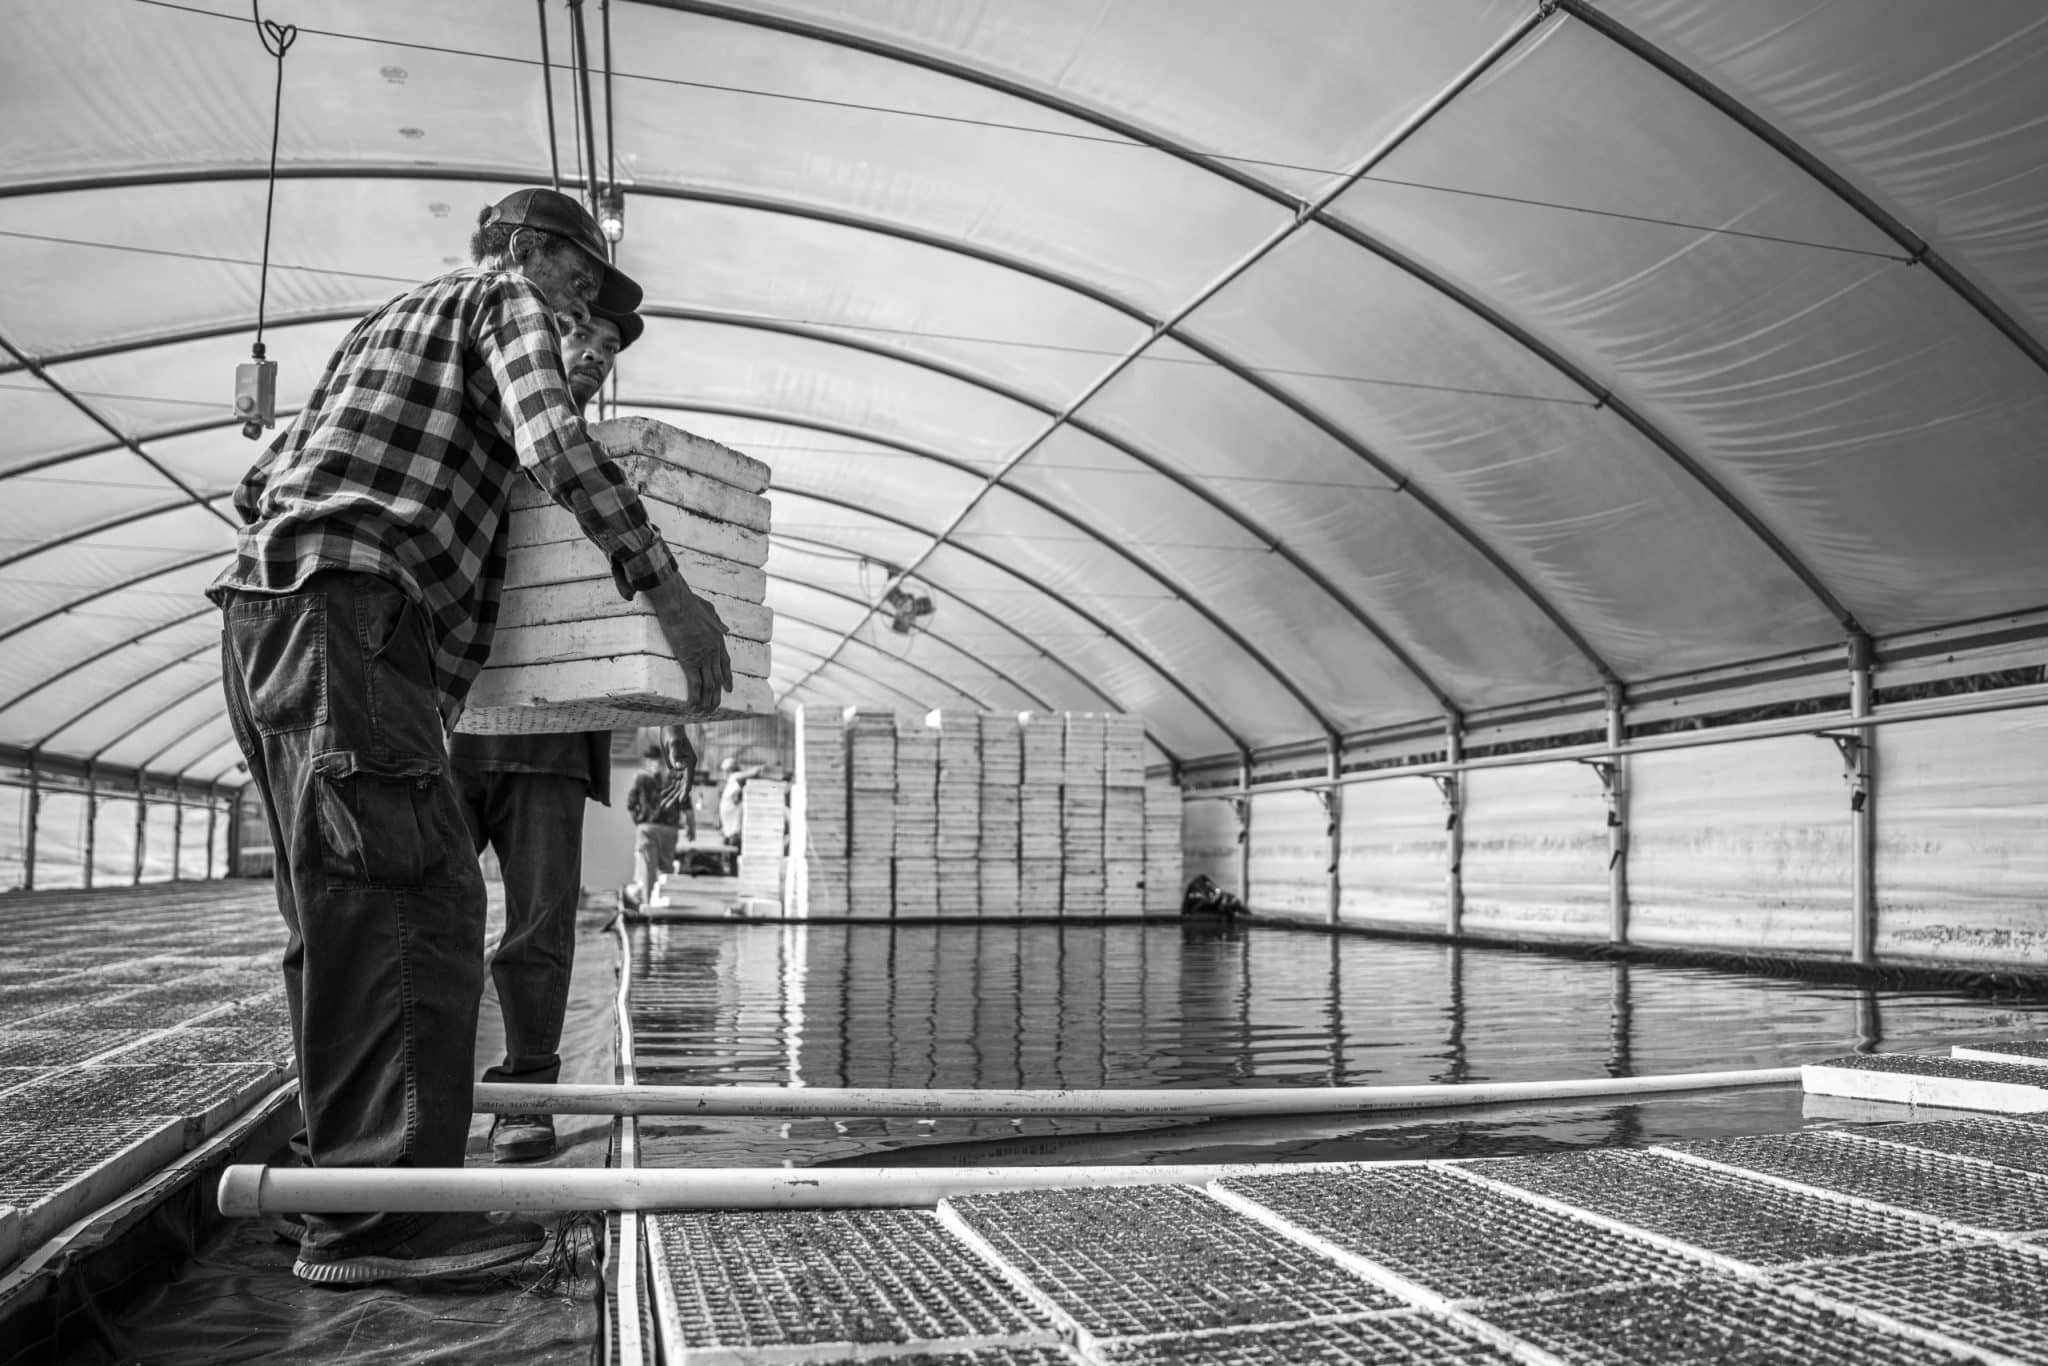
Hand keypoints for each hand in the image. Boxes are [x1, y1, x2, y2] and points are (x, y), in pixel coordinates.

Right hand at [645, 576, 732, 713]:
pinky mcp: (689, 661)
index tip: (729, 688)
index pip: (726, 664)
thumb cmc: (688, 602)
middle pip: (719, 678)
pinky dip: (695, 698)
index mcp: (718, 639)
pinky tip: (692, 707)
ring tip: (704, 713)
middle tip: (715, 707)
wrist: (676, 603)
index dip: (727, 677)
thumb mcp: (709, 609)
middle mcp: (713, 650)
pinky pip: (695, 684)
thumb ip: (718, 620)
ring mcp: (702, 657)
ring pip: (709, 685)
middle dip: (717, 695)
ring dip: (707, 701)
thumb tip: (726, 628)